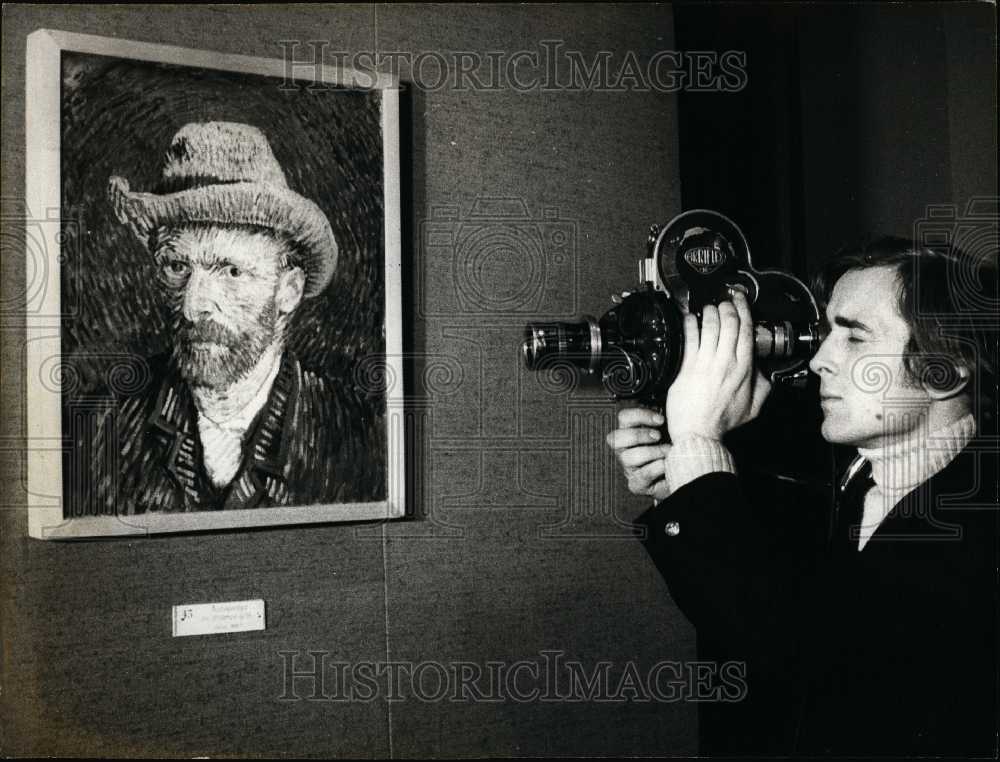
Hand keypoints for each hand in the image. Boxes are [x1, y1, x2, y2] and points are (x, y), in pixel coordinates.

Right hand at [605, 407, 671, 499]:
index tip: (660, 419)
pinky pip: (640, 476)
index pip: (624, 418)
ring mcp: (629, 467)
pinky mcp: (637, 484)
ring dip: (651, 452)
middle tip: (658, 436)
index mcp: (631, 432)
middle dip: (639, 435)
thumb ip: (668, 416)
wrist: (683, 473)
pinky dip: (655, 469)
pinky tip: (666, 464)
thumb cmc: (674, 449)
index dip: (640, 415)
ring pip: (628, 457)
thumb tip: (676, 401)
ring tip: (667, 451)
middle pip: (616, 437)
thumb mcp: (670, 429)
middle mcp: (626, 449)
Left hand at [665, 291, 771, 441]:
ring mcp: (705, 363)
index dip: (743, 310)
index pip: (746, 331)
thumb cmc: (722, 422)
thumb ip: (762, 387)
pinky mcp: (687, 366)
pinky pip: (689, 337)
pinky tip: (690, 318)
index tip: (740, 300)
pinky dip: (690, 323)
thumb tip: (765, 373)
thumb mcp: (753, 407)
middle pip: (729, 323)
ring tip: (708, 308)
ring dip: (709, 312)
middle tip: (724, 302)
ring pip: (710, 326)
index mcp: (743, 368)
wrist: (698, 433)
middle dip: (727, 306)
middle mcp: (725, 362)